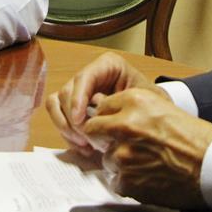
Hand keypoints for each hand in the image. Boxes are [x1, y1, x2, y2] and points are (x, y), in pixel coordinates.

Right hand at [46, 52, 166, 154]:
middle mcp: (90, 75)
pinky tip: (83, 146)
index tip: (79, 120)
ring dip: (65, 126)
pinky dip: (66, 133)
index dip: (77, 99)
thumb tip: (102, 117)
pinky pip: (58, 116)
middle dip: (72, 118)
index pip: (84, 77)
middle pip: (67, 92)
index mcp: (108, 65)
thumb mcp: (148, 99)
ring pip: (56, 104)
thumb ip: (127, 103)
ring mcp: (79, 91)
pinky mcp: (73, 106)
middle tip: (86, 139)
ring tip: (84, 144)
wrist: (154, 116)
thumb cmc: (152, 104)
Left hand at [86, 87, 211, 209]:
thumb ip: (133, 109)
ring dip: (119, 161)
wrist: (211, 165)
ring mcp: (123, 153)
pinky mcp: (127, 179)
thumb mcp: (163, 107)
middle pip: (94, 131)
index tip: (111, 125)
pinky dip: (128, 181)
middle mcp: (125, 124)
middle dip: (104, 138)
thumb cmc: (195, 138)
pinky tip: (147, 176)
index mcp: (135, 101)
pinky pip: (115, 180)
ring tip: (145, 163)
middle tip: (122, 144)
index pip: (102, 107)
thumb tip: (109, 114)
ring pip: (106, 158)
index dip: (107, 118)